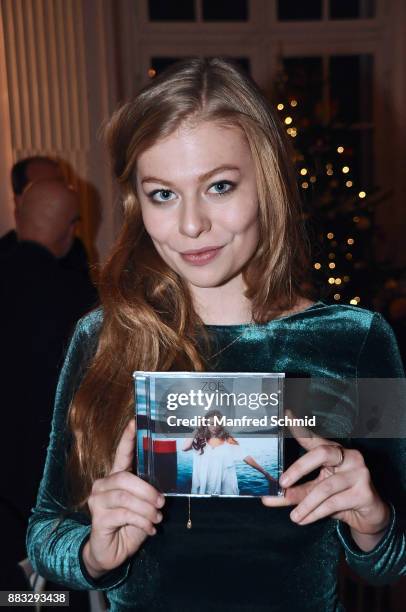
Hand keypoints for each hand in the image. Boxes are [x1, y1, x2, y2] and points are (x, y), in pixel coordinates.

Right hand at [82, 419, 164, 577]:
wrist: (111, 552)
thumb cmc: (129, 525)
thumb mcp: (142, 506)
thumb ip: (147, 493)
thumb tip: (162, 489)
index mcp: (115, 477)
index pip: (121, 453)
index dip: (128, 438)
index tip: (135, 422)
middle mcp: (103, 485)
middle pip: (125, 478)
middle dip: (147, 491)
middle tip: (161, 503)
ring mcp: (97, 501)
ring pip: (125, 497)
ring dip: (146, 509)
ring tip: (156, 518)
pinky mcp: (98, 518)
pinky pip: (124, 515)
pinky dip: (141, 521)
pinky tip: (149, 529)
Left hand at [261, 422, 389, 545]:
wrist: (368, 516)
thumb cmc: (339, 498)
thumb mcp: (313, 493)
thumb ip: (293, 493)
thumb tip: (268, 497)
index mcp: (333, 451)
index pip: (313, 438)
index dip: (299, 428)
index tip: (286, 415)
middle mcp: (348, 456)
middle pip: (321, 453)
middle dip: (298, 468)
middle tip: (282, 483)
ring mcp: (358, 473)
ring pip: (325, 487)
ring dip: (305, 504)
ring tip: (294, 517)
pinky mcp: (364, 492)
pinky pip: (333, 503)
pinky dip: (315, 513)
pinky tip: (304, 519)